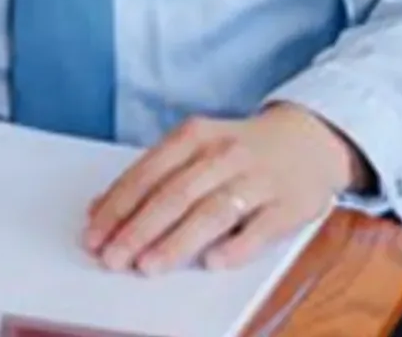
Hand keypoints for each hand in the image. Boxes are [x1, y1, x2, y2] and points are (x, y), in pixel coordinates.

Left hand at [83, 103, 366, 273]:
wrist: (309, 139)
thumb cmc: (237, 150)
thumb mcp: (194, 148)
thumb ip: (151, 175)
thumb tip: (99, 209)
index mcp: (194, 135)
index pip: (148, 173)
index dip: (118, 205)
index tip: (93, 233)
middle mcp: (224, 153)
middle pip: (175, 194)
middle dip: (138, 228)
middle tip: (112, 257)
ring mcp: (259, 178)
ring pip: (212, 211)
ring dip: (177, 241)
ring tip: (148, 266)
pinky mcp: (290, 204)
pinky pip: (261, 229)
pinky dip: (236, 247)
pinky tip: (212, 263)